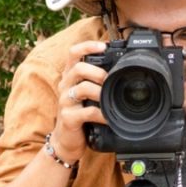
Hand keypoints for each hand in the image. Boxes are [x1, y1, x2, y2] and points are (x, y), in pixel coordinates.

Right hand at [50, 40, 108, 162]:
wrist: (67, 140)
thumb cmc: (81, 114)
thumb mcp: (87, 95)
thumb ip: (97, 82)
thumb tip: (121, 69)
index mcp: (70, 77)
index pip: (73, 54)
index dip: (87, 46)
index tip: (103, 45)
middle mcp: (65, 86)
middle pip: (78, 68)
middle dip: (98, 72)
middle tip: (109, 79)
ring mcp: (65, 102)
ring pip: (82, 88)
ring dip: (101, 92)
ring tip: (110, 98)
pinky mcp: (68, 118)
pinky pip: (87, 112)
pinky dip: (102, 114)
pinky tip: (109, 117)